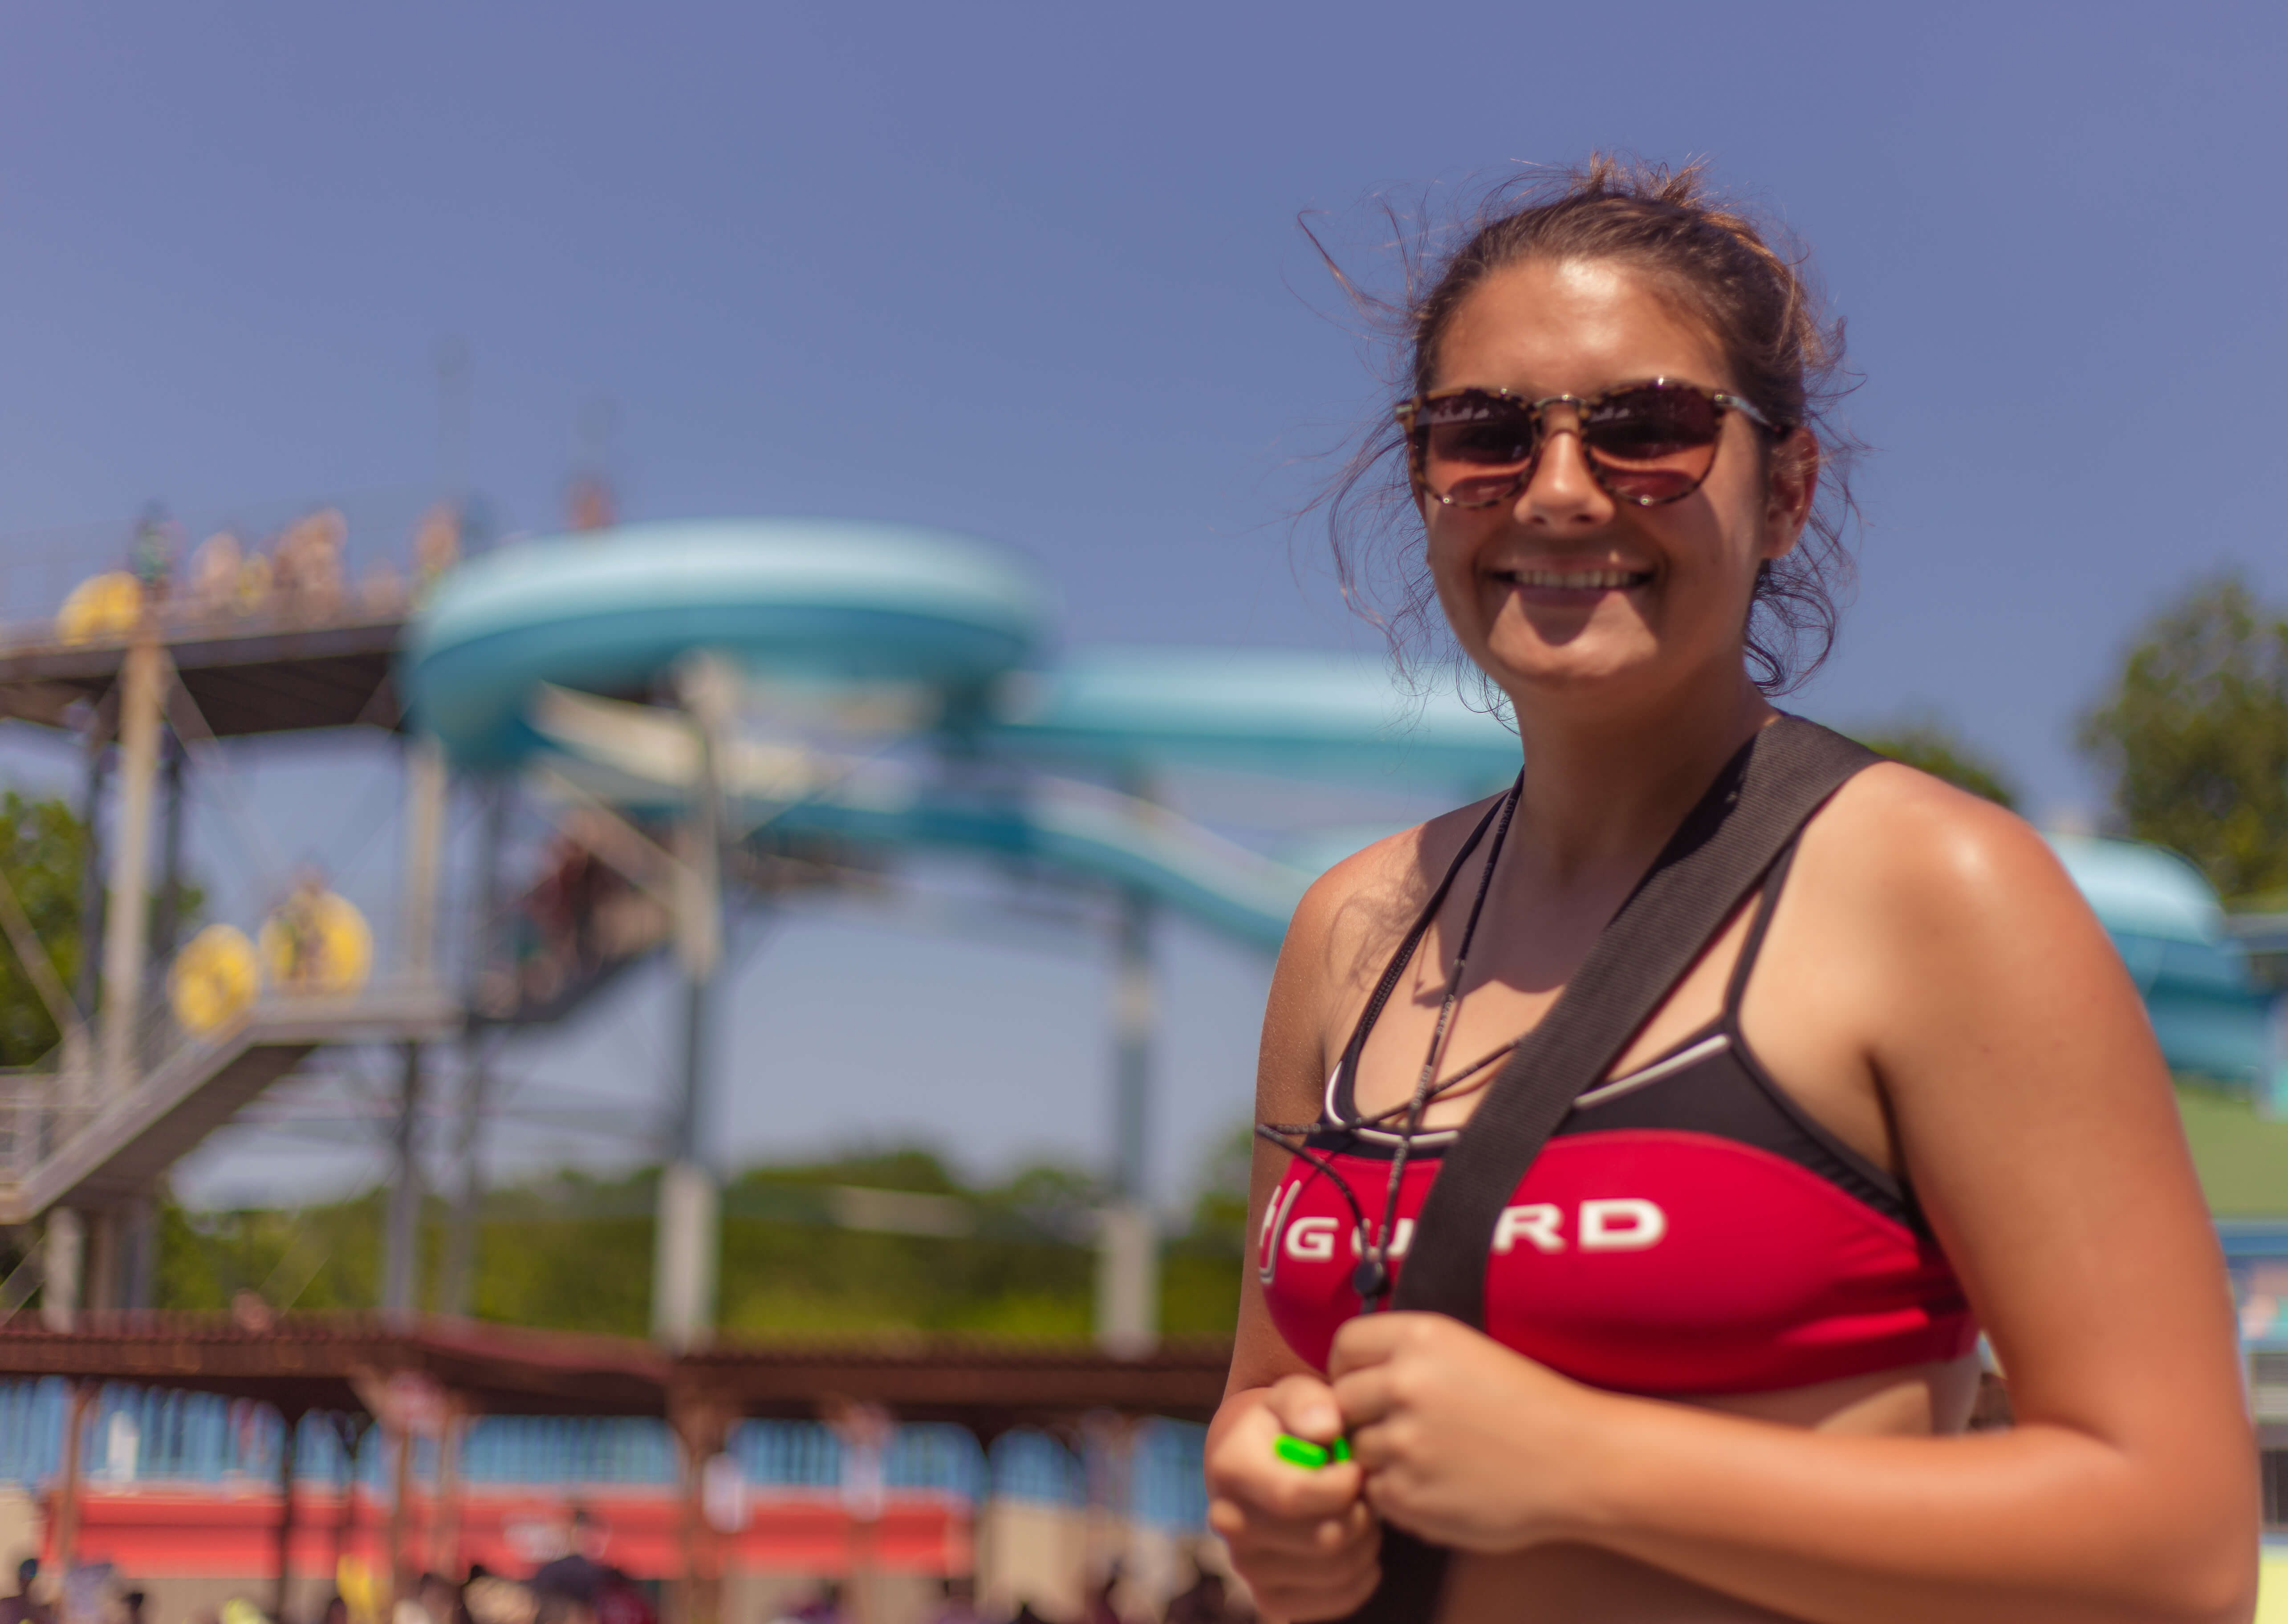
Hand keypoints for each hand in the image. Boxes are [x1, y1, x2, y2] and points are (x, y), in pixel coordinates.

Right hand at [1207, 1374, 1382, 1620]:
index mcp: (1230, 1469)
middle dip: (1361, 1512)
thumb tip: (1326, 1427)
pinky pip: (1332, 1602)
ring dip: (1366, 1542)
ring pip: (1334, 1571)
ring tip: (1363, 1512)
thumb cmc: (1286, 1424)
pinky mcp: (1269, 1598)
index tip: (1357, 1468)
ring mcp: (1247, 1566)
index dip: (1344, 1485)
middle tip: (1365, 1491)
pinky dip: (1362, 1578)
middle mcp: (1229, 1523)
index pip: (1294, 1496)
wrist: (1258, 1462)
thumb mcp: (1293, 1395)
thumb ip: (1308, 1402)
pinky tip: (1362, 1546)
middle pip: (1323, 1538)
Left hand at [1330, 1312, 1607, 1552]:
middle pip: (1341, 1401)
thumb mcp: (1467, 1351)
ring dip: (1382, 1459)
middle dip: (1362, 1416)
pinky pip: (1378, 1494)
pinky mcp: (1409, 1494)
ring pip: (1358, 1451)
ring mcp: (1404, 1442)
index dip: (1348, 1367)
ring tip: (1432, 1460)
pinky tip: (1441, 1487)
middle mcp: (1405, 1383)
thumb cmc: (1529, 1405)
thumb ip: (1404, 1358)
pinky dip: (1400, 1495)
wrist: (1581, 1462)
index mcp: (1420, 1338)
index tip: (1362, 1384)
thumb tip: (1348, 1378)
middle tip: (1400, 1428)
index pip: (1345, 1345)